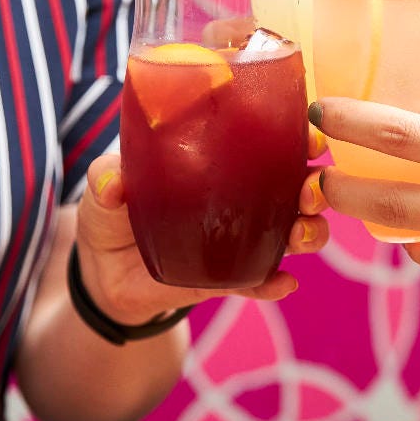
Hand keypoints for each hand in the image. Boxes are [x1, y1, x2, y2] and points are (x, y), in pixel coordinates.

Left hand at [75, 135, 328, 321]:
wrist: (105, 274)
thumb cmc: (113, 213)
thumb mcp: (104, 189)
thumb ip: (106, 178)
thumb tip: (113, 181)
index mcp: (221, 163)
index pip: (270, 144)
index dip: (298, 138)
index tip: (312, 137)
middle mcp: (242, 199)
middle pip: (296, 189)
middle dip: (315, 188)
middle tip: (311, 190)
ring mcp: (240, 240)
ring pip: (292, 235)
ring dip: (308, 232)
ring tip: (301, 235)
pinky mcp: (228, 278)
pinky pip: (259, 282)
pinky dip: (274, 283)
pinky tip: (284, 283)